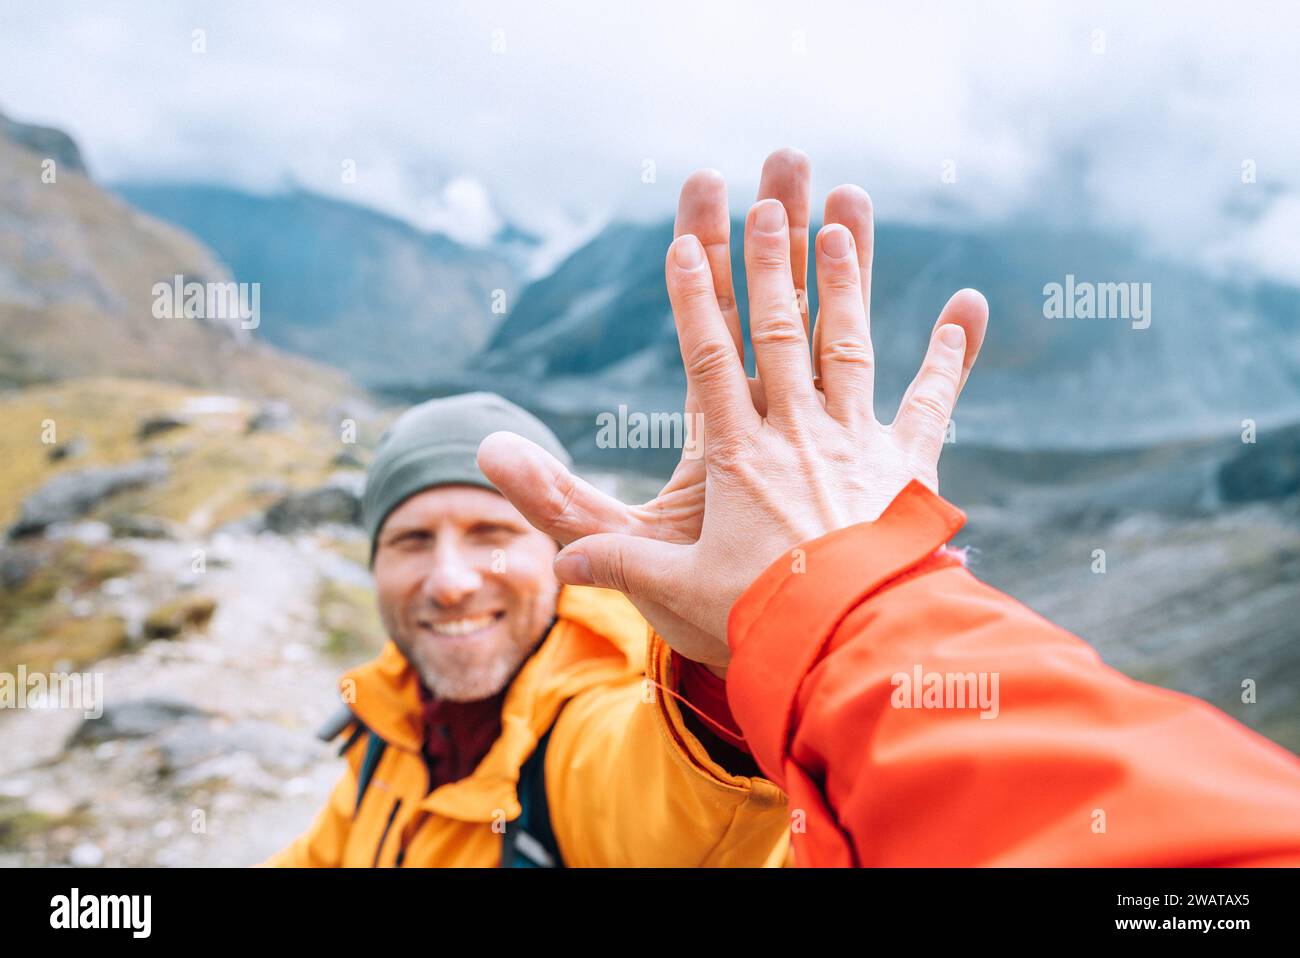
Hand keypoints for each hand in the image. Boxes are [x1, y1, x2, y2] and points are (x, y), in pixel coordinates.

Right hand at [480, 155, 986, 669]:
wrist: (854, 646)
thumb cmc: (759, 620)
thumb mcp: (673, 591)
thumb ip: (612, 562)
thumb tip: (554, 562)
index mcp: (738, 455)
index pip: (707, 359)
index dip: (693, 298)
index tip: (685, 241)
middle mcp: (799, 433)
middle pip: (781, 330)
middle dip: (770, 259)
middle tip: (768, 195)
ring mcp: (859, 444)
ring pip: (849, 345)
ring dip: (845, 279)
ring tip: (842, 218)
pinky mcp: (910, 470)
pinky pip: (930, 404)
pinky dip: (949, 358)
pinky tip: (965, 309)